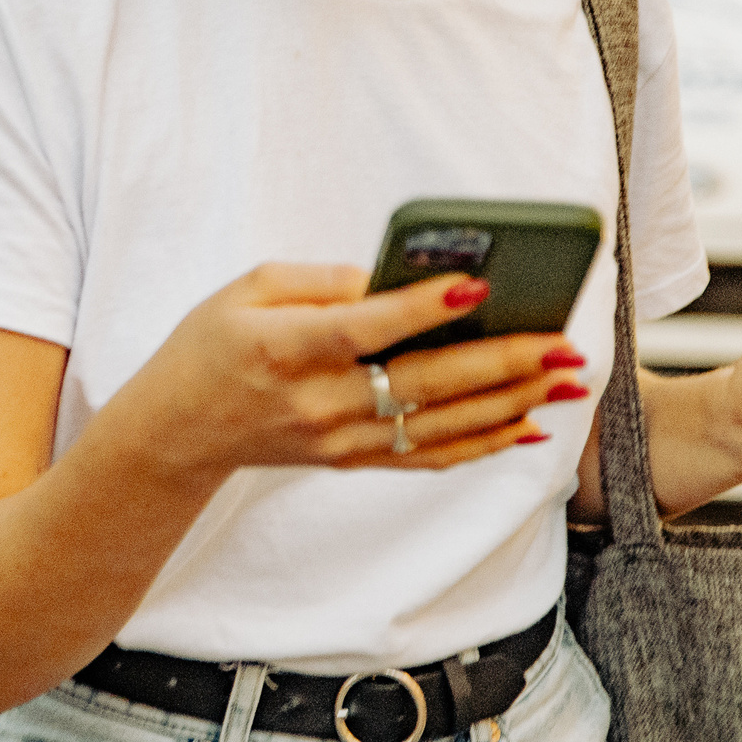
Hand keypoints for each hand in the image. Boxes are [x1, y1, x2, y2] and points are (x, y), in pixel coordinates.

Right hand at [119, 263, 585, 479]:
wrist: (178, 431)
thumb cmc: (211, 344)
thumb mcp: (247, 287)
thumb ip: (320, 281)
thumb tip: (393, 280)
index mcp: (285, 348)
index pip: (365, 329)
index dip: (423, 309)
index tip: (478, 287)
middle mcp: (318, 401)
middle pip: (422, 384)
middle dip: (501, 362)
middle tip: (561, 343)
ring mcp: (338, 440)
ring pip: (438, 425)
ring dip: (510, 403)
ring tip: (564, 379)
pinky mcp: (351, 461)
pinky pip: (428, 456)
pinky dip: (482, 444)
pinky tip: (527, 425)